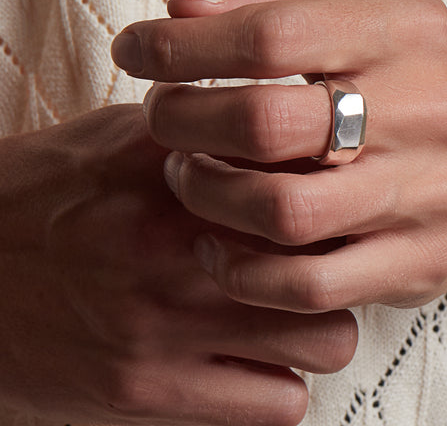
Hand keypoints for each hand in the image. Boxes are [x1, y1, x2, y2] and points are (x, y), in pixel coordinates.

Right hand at [0, 104, 356, 424]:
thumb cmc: (38, 199)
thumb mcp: (109, 140)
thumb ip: (187, 130)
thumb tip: (258, 119)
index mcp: (177, 172)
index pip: (306, 174)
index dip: (336, 184)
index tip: (336, 194)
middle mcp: (184, 244)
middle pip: (335, 255)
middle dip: (340, 258)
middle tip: (321, 258)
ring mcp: (172, 323)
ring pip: (326, 341)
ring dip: (318, 329)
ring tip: (290, 318)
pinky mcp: (151, 392)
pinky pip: (279, 404)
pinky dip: (279, 384)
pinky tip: (254, 363)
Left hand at [110, 0, 446, 311]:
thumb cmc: (403, 58)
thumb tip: (184, 8)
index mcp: (403, 30)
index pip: (269, 35)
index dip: (182, 46)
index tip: (136, 51)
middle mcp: (426, 112)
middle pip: (268, 125)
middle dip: (183, 121)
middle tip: (160, 116)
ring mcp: (427, 196)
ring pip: (285, 214)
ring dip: (206, 196)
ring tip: (184, 173)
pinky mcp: (420, 262)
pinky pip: (312, 288)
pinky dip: (241, 273)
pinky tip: (215, 244)